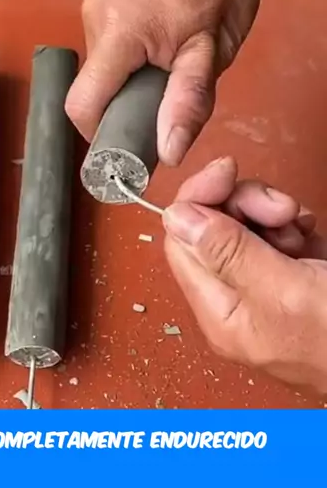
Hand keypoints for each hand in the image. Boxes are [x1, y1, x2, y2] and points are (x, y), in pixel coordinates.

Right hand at [66, 0, 277, 165]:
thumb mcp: (214, 50)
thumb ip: (188, 102)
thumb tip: (169, 152)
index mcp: (119, 30)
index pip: (81, 104)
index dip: (100, 135)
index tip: (131, 143)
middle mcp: (94, 15)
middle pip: (91, 88)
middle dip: (124, 105)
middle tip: (166, 99)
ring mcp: (94, 2)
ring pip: (100, 68)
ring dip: (129, 79)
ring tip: (169, 62)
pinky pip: (106, 45)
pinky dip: (129, 57)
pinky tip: (160, 42)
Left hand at [162, 157, 326, 393]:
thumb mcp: (286, 292)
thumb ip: (229, 254)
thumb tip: (177, 219)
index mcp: (222, 314)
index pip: (181, 242)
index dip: (199, 200)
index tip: (226, 173)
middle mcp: (237, 302)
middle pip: (211, 228)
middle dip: (244, 204)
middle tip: (280, 210)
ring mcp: (267, 288)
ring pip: (244, 226)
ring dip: (272, 213)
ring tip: (300, 229)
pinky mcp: (295, 277)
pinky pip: (276, 235)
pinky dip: (292, 224)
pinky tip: (310, 233)